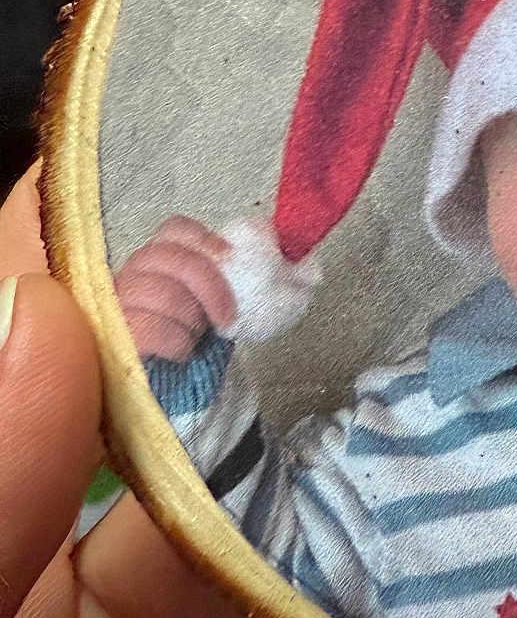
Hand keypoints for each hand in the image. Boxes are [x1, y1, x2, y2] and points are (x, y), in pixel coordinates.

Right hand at [116, 211, 319, 357]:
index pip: (174, 229)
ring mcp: (117, 306)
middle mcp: (131, 275)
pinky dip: (175, 339)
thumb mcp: (228, 302)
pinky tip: (182, 351)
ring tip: (197, 336)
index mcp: (161, 259)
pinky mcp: (114, 338)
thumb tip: (302, 260)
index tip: (229, 260)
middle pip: (165, 256)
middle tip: (226, 316)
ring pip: (155, 291)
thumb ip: (251, 277)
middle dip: (206, 285)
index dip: (205, 240)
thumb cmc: (200, 338)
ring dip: (189, 317)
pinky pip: (145, 327)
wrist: (175, 389)